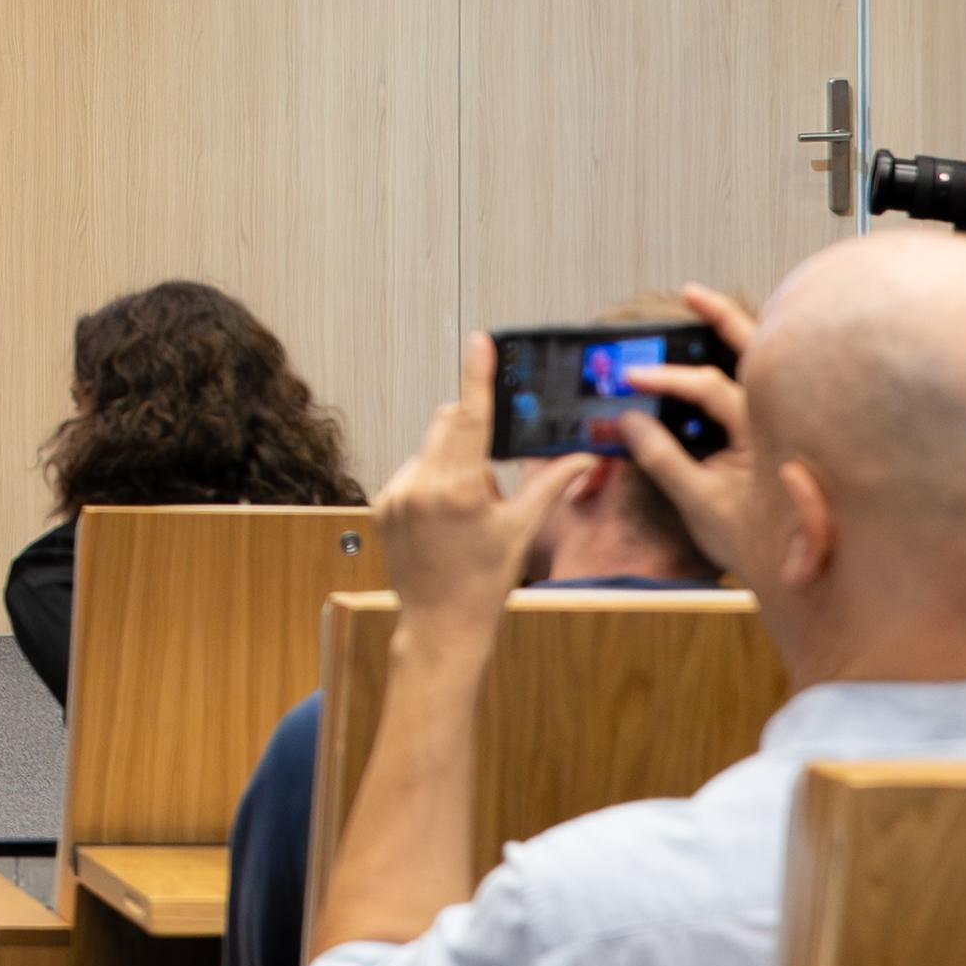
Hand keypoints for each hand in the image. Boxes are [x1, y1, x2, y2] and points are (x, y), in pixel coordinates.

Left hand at [377, 336, 583, 632]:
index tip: (480, 341)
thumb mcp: (522, 529)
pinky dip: (433, 480)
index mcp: (458, 488)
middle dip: (472, 431)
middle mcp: (420, 484)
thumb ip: (551, 483)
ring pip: (431, 449)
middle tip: (491, 470)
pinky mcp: (382, 504)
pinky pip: (412, 471)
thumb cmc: (485, 581)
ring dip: (453, 461)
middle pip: (448, 424)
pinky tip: (445, 518)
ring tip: (468, 510)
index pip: (470, 417)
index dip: (477, 376)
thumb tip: (584, 453)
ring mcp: (396, 494)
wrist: (440, 624)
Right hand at [594, 282, 787, 582]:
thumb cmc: (760, 543)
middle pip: (754, 352)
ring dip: (735, 332)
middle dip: (720, 320)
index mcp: (763, 431)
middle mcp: (781, 418)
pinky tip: (728, 354)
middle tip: (689, 292)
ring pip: (764, 364)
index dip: (668, 379)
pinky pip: (766, 388)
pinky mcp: (781, 437)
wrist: (807, 576)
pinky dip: (746, 365)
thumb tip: (627, 421)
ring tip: (704, 304)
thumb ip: (665, 461)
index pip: (710, 386)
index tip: (631, 381)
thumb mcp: (702, 505)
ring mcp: (785, 425)